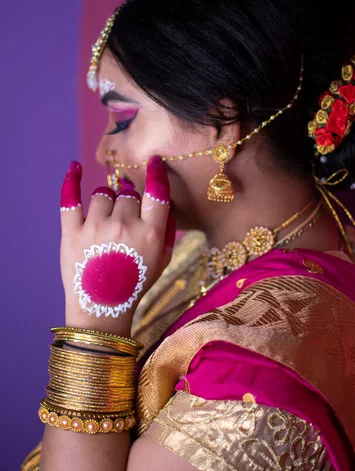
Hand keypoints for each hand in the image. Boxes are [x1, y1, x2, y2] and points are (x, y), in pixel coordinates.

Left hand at [60, 156, 175, 335]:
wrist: (102, 309)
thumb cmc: (135, 285)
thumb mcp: (163, 260)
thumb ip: (167, 230)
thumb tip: (163, 202)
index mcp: (150, 233)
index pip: (156, 192)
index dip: (155, 173)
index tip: (153, 161)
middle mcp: (124, 226)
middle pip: (127, 195)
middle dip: (127, 204)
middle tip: (124, 224)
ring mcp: (95, 228)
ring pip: (103, 194)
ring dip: (106, 202)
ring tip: (105, 223)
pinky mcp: (71, 232)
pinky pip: (70, 198)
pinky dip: (72, 182)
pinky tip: (74, 168)